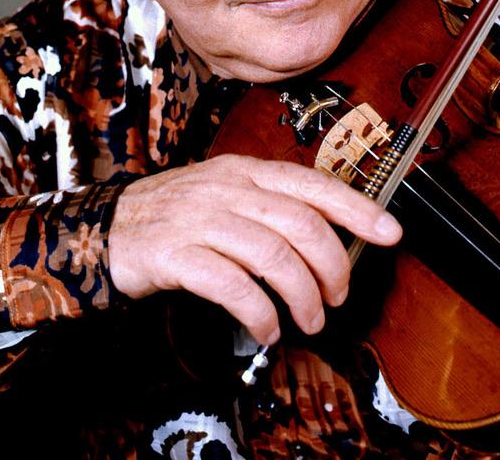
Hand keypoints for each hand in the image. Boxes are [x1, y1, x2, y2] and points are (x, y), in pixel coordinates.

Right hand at [108, 154, 402, 343]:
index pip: (315, 185)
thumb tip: (330, 235)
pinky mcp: (176, 253)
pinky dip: (259, 312)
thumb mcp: (229, 194)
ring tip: (308, 320)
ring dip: (302, 296)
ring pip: (273, 256)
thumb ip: (273, 206)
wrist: (108, 228)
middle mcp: (229, 189)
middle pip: (302, 225)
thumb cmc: (179, 215)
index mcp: (248, 171)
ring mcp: (202, 218)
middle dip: (332, 267)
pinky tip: (267, 328)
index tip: (391, 231)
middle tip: (337, 299)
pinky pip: (232, 285)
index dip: (358, 209)